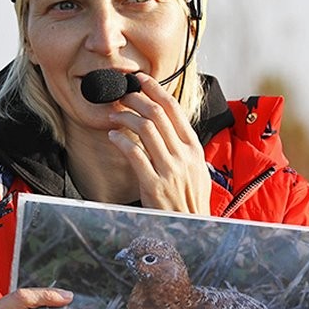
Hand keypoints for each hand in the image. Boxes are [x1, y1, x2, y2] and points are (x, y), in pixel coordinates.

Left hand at [106, 73, 211, 214]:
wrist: (193, 228)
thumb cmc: (190, 199)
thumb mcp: (196, 168)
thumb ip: (183, 147)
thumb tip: (167, 124)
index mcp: (194, 147)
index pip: (174, 109)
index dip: (155, 89)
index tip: (140, 80)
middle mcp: (183, 155)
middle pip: (157, 113)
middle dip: (136, 98)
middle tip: (121, 95)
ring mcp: (169, 170)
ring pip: (145, 129)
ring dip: (125, 117)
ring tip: (114, 115)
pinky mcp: (153, 185)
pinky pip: (134, 154)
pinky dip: (120, 140)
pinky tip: (112, 136)